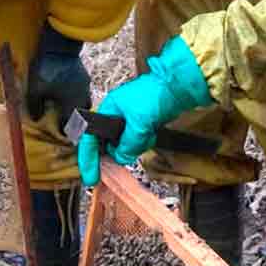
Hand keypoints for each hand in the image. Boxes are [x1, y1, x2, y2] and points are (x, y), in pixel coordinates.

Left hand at [27, 23, 90, 129]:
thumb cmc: (47, 70)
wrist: (60, 46)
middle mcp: (80, 96)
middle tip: (68, 121)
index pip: (70, 123)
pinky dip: (77, 93)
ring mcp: (84, 84)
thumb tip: (36, 119)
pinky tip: (69, 90)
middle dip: (76, 120)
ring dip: (78, 106)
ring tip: (69, 106)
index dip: (66, 131)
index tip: (63, 135)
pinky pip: (83, 88)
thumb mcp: (35, 90)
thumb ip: (35, 106)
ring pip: (85, 101)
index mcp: (70, 104)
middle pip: (82, 114)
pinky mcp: (84, 74)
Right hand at [77, 36, 211, 185]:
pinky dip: (144, 142)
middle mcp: (114, 115)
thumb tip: (120, 158)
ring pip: (124, 144)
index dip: (89, 159)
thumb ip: (127, 145)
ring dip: (135, 146)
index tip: (91, 178)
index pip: (90, 138)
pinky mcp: (142, 123)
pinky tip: (152, 134)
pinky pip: (137, 141)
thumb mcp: (137, 124)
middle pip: (108, 143)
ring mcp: (128, 120)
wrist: (176, 87)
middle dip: (119, 150)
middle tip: (127, 156)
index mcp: (107, 109)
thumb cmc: (154, 96)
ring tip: (147, 136)